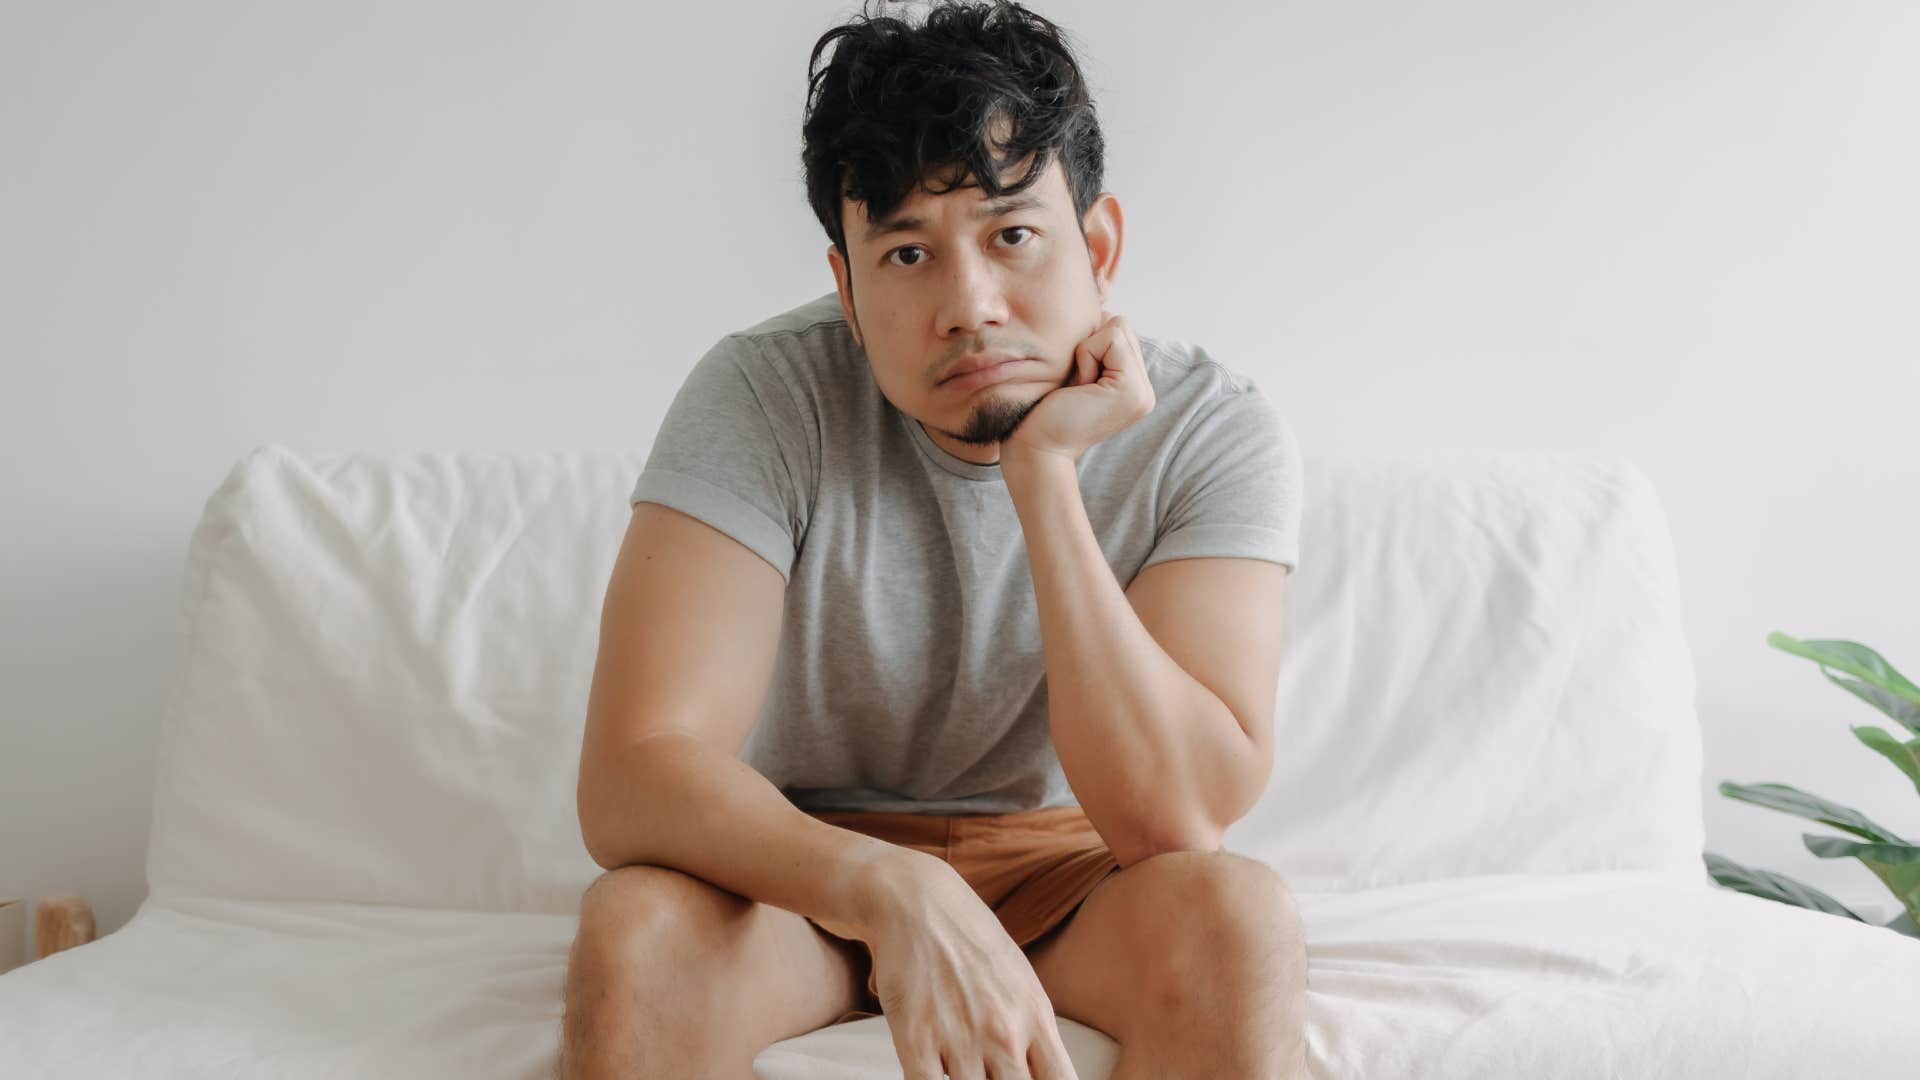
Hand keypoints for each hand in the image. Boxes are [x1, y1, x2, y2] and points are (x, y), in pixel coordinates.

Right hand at [867, 858, 1080, 1079]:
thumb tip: (1045, 1075)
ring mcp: (960, 1039)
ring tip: (962, 1066)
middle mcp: (1003, 1033)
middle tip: (990, 1073)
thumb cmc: (970, 939)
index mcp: (1035, 1016)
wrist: (917, 902)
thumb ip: (1034, 1032)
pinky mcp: (916, 1041)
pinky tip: (933, 1071)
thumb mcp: (1021, 980)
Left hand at [1002, 309, 1154, 467]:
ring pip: (1117, 327)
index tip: (1076, 381)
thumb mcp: (1076, 371)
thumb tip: (1101, 310)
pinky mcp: (1132, 390)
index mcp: (1134, 386)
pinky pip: (1110, 339)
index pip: (1120, 330)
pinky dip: (1086, 356)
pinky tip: (1079, 388)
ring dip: (1087, 351)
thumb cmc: (1044, 411)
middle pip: (1122, 324)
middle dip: (1091, 345)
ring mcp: (1143, 392)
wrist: (1037, 448)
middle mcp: (1145, 390)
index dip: (1090, 344)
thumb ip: (1097, 347)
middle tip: (1077, 385)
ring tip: (1078, 387)